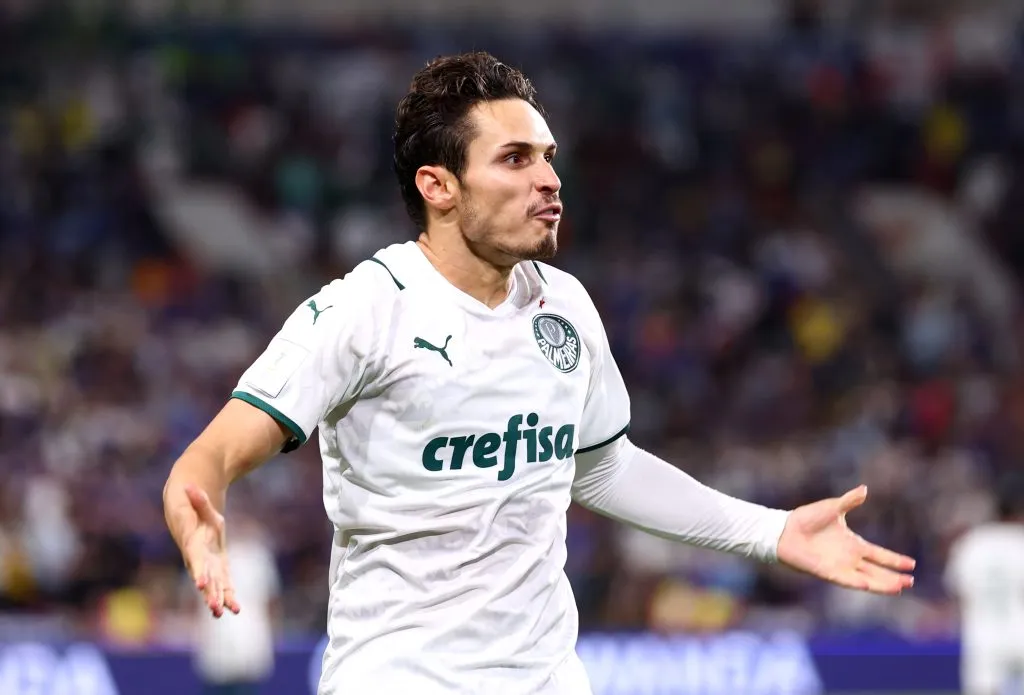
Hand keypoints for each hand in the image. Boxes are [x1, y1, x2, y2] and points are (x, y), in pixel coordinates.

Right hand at [179, 485, 240, 616]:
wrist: (185, 512)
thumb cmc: (191, 505)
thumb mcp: (195, 500)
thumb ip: (197, 498)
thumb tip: (189, 486)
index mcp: (192, 542)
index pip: (195, 559)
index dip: (199, 571)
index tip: (201, 584)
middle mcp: (197, 557)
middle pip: (204, 578)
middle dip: (209, 593)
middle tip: (214, 609)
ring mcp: (206, 563)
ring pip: (213, 584)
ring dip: (218, 598)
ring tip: (223, 613)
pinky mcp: (216, 565)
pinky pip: (222, 582)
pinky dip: (228, 594)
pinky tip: (235, 608)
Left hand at [777, 485, 914, 594]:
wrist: (785, 529)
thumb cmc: (807, 518)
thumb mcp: (833, 507)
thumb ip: (850, 501)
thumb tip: (864, 489)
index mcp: (853, 544)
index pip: (879, 554)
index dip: (894, 560)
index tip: (912, 564)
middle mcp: (849, 558)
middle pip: (877, 571)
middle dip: (893, 577)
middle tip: (910, 582)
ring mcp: (839, 566)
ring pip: (866, 579)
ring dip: (881, 584)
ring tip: (899, 588)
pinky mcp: (827, 572)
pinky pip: (845, 580)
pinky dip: (857, 582)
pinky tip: (870, 585)